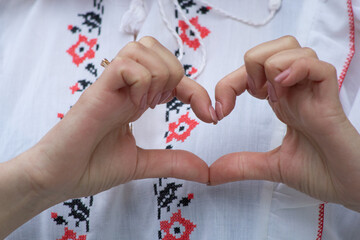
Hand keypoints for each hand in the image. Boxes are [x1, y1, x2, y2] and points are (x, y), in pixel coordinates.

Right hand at [24, 37, 214, 202]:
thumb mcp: (142, 164)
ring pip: (143, 48)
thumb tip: (205, 171)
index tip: (209, 116)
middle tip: (163, 104)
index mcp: (136, 98)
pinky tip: (134, 105)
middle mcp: (125, 87)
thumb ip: (173, 162)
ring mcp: (111, 86)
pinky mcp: (97, 91)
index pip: (172, 74)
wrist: (60, 179)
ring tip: (147, 105)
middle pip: (156, 47)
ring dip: (158, 75)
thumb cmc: (92, 167)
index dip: (196, 90)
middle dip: (175, 73)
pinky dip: (140, 82)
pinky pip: (126, 64)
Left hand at [210, 36, 359, 210]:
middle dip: (252, 63)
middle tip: (253, 95)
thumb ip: (242, 165)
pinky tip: (284, 89)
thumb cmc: (321, 172)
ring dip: (272, 65)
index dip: (229, 83)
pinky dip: (297, 69)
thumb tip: (213, 172)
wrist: (350, 190)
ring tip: (271, 95)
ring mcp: (313, 93)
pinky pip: (319, 67)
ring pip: (293, 48)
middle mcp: (296, 91)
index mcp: (282, 101)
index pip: (253, 72)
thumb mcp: (272, 166)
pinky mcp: (330, 102)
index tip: (220, 111)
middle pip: (275, 47)